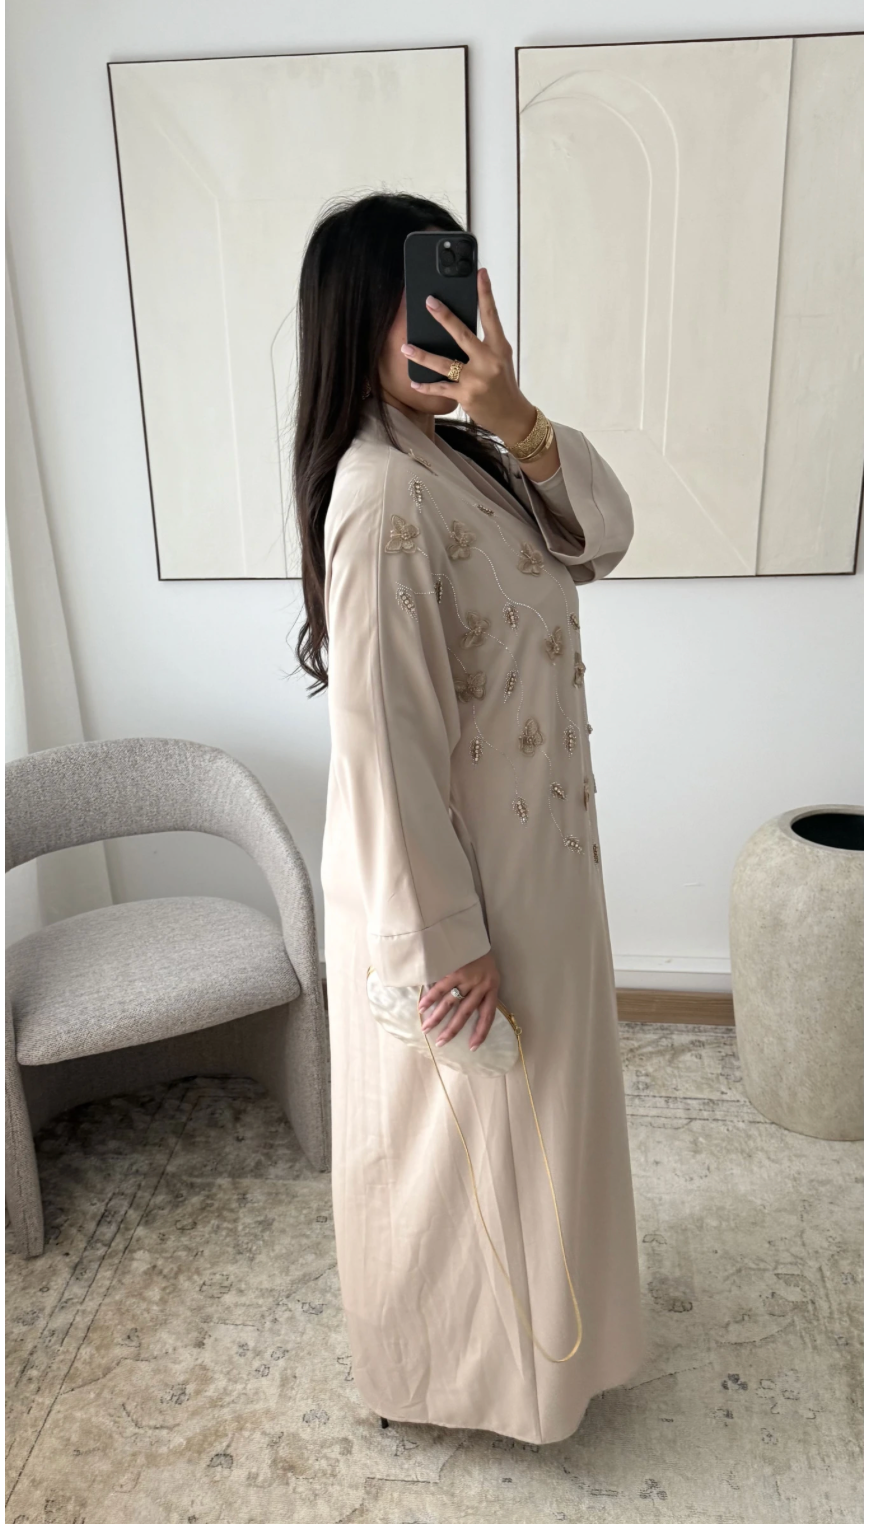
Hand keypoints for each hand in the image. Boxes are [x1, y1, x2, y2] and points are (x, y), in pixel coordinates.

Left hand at [401, 269, 536, 448]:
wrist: (512, 416)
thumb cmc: (503, 384)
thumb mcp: (500, 359)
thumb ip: (484, 344)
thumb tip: (457, 327)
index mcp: (499, 347)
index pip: (492, 315)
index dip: (486, 293)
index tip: (480, 273)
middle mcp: (488, 361)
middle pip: (462, 335)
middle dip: (444, 317)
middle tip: (429, 302)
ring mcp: (476, 379)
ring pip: (444, 364)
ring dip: (422, 355)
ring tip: (406, 347)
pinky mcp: (466, 395)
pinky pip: (440, 388)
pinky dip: (426, 386)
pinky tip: (414, 381)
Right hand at [417, 951, 500, 1050]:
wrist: (475, 934)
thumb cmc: (482, 957)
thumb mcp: (489, 975)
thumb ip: (481, 992)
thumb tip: (464, 1012)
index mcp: (492, 989)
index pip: (487, 1016)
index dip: (480, 1032)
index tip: (472, 1047)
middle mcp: (481, 986)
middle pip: (465, 1013)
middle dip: (451, 1030)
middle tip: (441, 1042)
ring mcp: (467, 978)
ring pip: (450, 1003)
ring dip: (437, 1017)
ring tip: (426, 1028)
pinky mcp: (455, 970)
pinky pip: (440, 988)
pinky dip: (430, 998)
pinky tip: (422, 1007)